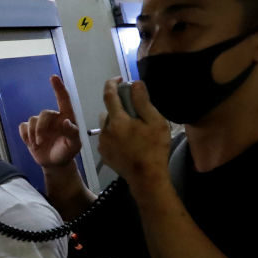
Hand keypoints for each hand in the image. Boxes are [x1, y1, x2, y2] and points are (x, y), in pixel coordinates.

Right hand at [19, 75, 81, 169]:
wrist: (55, 164)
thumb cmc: (67, 152)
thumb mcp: (74, 145)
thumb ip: (72, 133)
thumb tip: (65, 121)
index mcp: (66, 117)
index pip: (63, 100)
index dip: (59, 88)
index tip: (53, 77)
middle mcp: (53, 118)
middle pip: (43, 114)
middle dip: (41, 128)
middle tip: (41, 141)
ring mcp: (40, 124)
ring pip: (32, 120)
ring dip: (33, 133)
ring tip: (38, 144)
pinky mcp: (29, 131)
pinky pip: (23, 126)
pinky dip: (25, 135)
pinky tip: (31, 143)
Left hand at [97, 78, 171, 192]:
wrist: (146, 178)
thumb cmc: (154, 149)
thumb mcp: (155, 122)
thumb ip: (143, 102)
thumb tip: (135, 84)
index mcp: (117, 120)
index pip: (109, 95)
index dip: (112, 83)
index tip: (119, 79)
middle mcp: (105, 130)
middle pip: (108, 111)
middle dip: (118, 107)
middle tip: (135, 111)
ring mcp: (102, 144)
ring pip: (106, 125)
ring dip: (116, 122)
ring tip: (133, 129)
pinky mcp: (104, 154)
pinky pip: (107, 138)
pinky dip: (115, 135)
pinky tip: (128, 142)